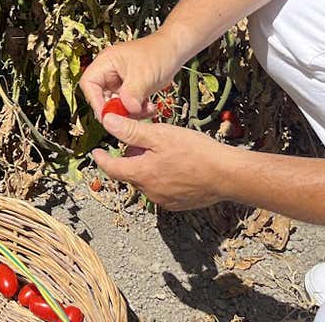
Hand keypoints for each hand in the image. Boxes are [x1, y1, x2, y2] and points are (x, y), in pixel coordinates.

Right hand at [78, 33, 183, 119]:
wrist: (174, 50)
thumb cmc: (158, 52)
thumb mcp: (144, 74)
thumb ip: (132, 93)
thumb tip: (127, 109)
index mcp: (106, 62)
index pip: (89, 84)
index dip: (95, 101)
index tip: (108, 114)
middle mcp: (110, 72)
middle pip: (101, 96)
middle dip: (115, 109)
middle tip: (128, 116)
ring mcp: (120, 81)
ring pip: (115, 103)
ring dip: (128, 111)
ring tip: (143, 110)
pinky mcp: (130, 89)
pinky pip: (127, 104)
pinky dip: (136, 109)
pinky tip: (148, 107)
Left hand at [92, 114, 236, 210]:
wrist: (228, 175)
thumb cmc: (195, 152)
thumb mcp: (160, 135)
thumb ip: (131, 131)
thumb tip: (108, 122)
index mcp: (141, 174)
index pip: (112, 168)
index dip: (102, 159)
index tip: (96, 152)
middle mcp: (149, 191)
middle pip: (131, 173)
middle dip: (132, 158)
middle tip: (143, 141)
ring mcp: (165, 200)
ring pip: (147, 181)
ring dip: (148, 167)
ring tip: (164, 151)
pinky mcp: (179, 203)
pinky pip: (162, 189)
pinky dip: (163, 177)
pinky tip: (177, 165)